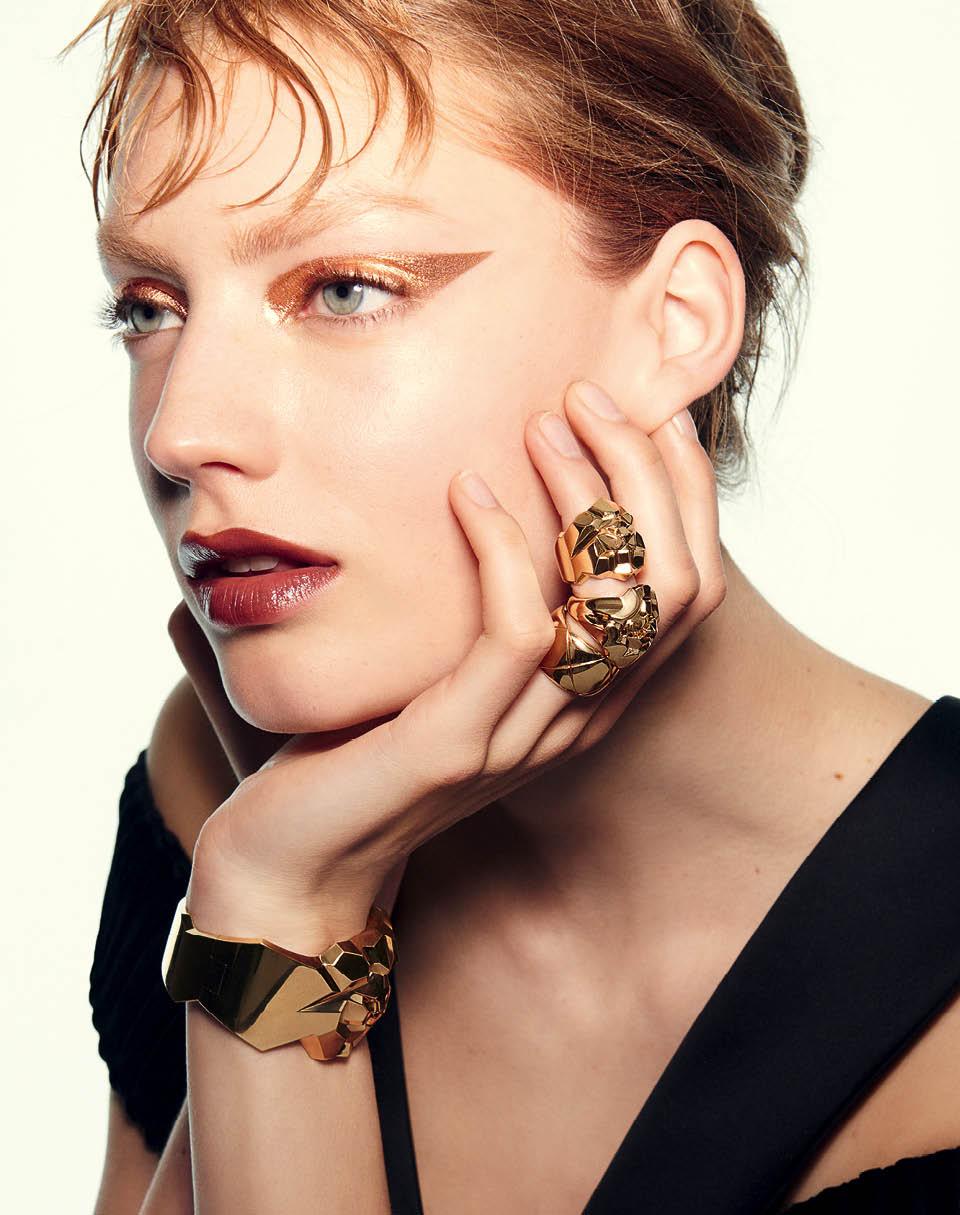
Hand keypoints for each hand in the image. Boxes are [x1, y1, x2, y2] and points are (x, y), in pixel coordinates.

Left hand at [189, 381, 725, 936]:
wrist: (296, 860)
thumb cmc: (365, 747)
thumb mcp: (450, 666)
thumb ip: (498, 598)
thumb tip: (493, 474)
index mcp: (592, 698)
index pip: (689, 587)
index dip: (684, 492)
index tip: (644, 413)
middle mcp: (581, 718)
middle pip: (676, 582)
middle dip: (647, 473)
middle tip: (587, 399)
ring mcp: (527, 732)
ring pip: (613, 596)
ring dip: (585, 492)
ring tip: (539, 425)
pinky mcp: (462, 738)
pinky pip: (517, 626)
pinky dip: (503, 544)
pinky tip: (464, 490)